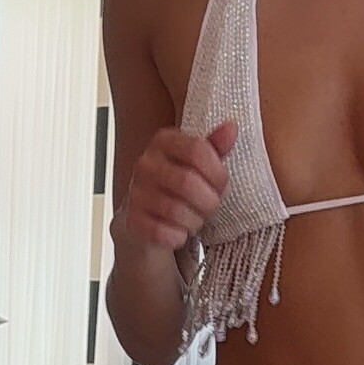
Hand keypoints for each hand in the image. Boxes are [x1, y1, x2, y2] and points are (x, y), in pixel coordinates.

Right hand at [116, 119, 237, 254]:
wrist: (147, 214)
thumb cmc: (178, 186)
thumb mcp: (198, 163)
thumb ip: (215, 148)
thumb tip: (231, 128)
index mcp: (163, 142)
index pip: (197, 150)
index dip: (217, 173)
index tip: (222, 186)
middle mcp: (145, 164)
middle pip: (187, 182)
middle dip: (208, 201)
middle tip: (211, 207)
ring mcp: (135, 192)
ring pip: (175, 210)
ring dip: (195, 221)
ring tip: (196, 219)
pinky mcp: (132, 221)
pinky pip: (162, 232)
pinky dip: (178, 237)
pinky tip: (180, 232)